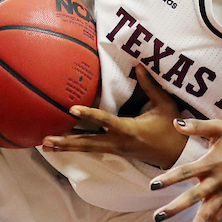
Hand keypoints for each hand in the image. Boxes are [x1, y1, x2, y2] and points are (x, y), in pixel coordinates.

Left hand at [41, 64, 185, 167]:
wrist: (177, 155)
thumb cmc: (172, 129)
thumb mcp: (164, 105)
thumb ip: (151, 86)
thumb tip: (139, 65)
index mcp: (130, 130)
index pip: (106, 121)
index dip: (89, 115)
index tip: (72, 109)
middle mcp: (119, 142)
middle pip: (89, 144)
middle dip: (67, 143)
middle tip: (46, 141)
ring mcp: (116, 149)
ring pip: (88, 148)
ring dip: (67, 146)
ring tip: (45, 145)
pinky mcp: (115, 151)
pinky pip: (93, 148)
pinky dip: (76, 146)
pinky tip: (61, 145)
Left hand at [150, 120, 221, 221]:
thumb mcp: (218, 127)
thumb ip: (196, 126)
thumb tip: (174, 123)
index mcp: (211, 162)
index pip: (186, 172)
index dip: (170, 178)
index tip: (152, 185)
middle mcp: (217, 181)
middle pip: (194, 198)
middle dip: (175, 209)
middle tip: (157, 217)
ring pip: (208, 217)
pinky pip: (219, 221)